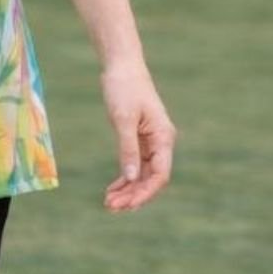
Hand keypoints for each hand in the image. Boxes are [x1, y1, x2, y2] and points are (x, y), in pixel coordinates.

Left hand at [100, 59, 176, 211]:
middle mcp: (161, 142)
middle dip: (133, 195)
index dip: (145, 192)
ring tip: (109, 203)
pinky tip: (112, 189)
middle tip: (111, 207)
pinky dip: (125, 178)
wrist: (122, 66)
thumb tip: (131, 178)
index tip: (128, 205)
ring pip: (142, 174)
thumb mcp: (123, 119)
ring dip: (128, 190)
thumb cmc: (124, 88)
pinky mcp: (139, 139)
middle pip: (151, 178)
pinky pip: (135, 165)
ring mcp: (151, 142)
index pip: (160, 174)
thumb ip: (128, 149)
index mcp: (163, 137)